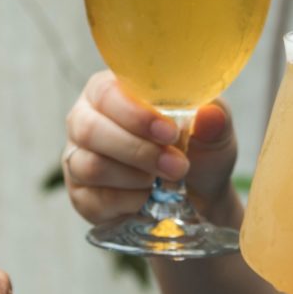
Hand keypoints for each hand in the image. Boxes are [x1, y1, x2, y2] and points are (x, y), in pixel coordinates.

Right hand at [61, 70, 240, 226]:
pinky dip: (127, 202)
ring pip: (90, 166)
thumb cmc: (199, 150)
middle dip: (136, 150)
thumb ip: (214, 120)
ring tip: (166, 183)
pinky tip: (148, 199)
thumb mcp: (214, 133)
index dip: (135, 114)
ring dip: (134, 178)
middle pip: (90, 130)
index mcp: (111, 91)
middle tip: (176, 166)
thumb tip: (208, 115)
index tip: (169, 133)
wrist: (199, 195)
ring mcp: (78, 158)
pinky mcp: (81, 195)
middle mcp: (85, 121)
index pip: (106, 93)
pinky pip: (94, 200)